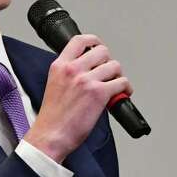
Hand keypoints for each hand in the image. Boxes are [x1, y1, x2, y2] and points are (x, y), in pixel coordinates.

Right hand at [24, 33, 131, 162]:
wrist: (50, 136)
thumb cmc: (52, 118)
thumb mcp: (53, 85)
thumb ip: (68, 74)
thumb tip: (88, 71)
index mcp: (59, 66)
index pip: (79, 41)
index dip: (93, 41)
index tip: (98, 46)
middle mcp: (73, 69)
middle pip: (102, 51)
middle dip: (108, 61)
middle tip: (108, 72)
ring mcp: (86, 80)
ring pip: (114, 66)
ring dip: (118, 75)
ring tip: (116, 85)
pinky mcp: (99, 93)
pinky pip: (121, 83)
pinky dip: (125, 88)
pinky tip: (122, 94)